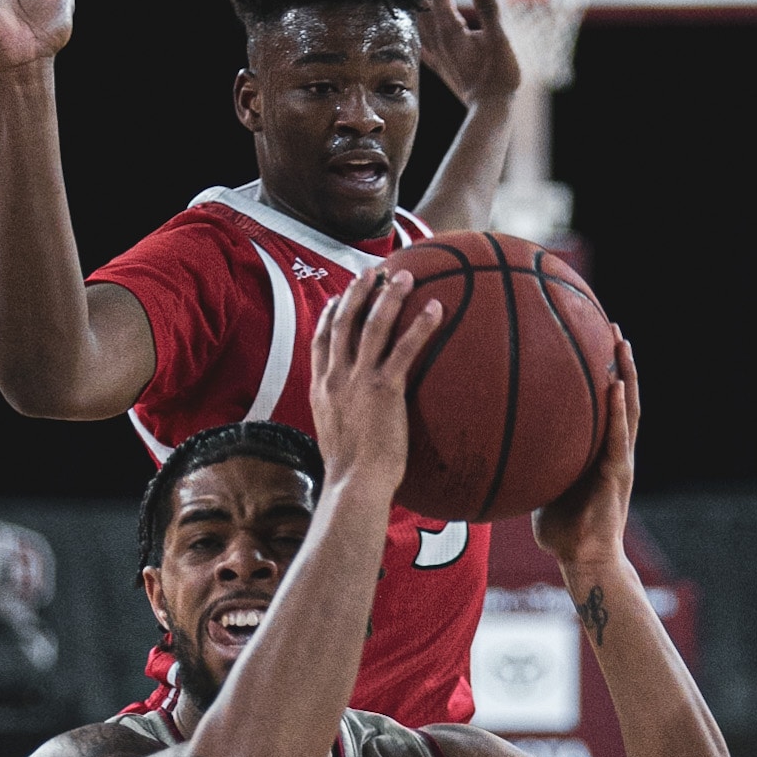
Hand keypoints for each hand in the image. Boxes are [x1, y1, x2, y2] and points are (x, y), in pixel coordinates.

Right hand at [308, 269, 444, 499]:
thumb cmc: (349, 471)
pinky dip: (420, 325)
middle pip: (344, 322)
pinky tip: (436, 308)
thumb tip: (350, 414)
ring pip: (372, 326)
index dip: (329, 315)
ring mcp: (358, 380)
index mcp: (321, 388)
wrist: (353, 484)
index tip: (337, 298)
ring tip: (404, 276)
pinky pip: (404, 349)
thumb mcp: (333, 434)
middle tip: (372, 273)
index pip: (320, 340)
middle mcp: (335, 377)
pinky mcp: (384, 389)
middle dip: (357, 292)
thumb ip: (338, 414)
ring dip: (389, 297)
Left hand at [411, 0, 522, 106]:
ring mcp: (438, 52)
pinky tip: (410, 24)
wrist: (491, 110)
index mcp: (452, 29)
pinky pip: (422, 38)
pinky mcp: (440, 63)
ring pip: (419, 20)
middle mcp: (439, 39)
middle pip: (422, 3)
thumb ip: (489, 11)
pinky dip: (415, 24)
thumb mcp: (500, 41)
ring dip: (412, 1)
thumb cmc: (500, 76)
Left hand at [534, 330, 636, 569]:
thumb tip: (495, 449)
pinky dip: (618, 410)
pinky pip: (619, 436)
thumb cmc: (562, 533)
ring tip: (622, 342)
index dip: (604, 373)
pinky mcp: (618, 474)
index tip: (596, 339)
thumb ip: (530, 466)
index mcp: (600, 452)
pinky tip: (615, 386)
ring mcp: (621, 461)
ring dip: (627, 374)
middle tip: (613, 326)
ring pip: (630, 408)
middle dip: (620, 361)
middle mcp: (616, 450)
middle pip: (624, 396)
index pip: (605, 405)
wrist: (585, 561)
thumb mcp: (541, 489)